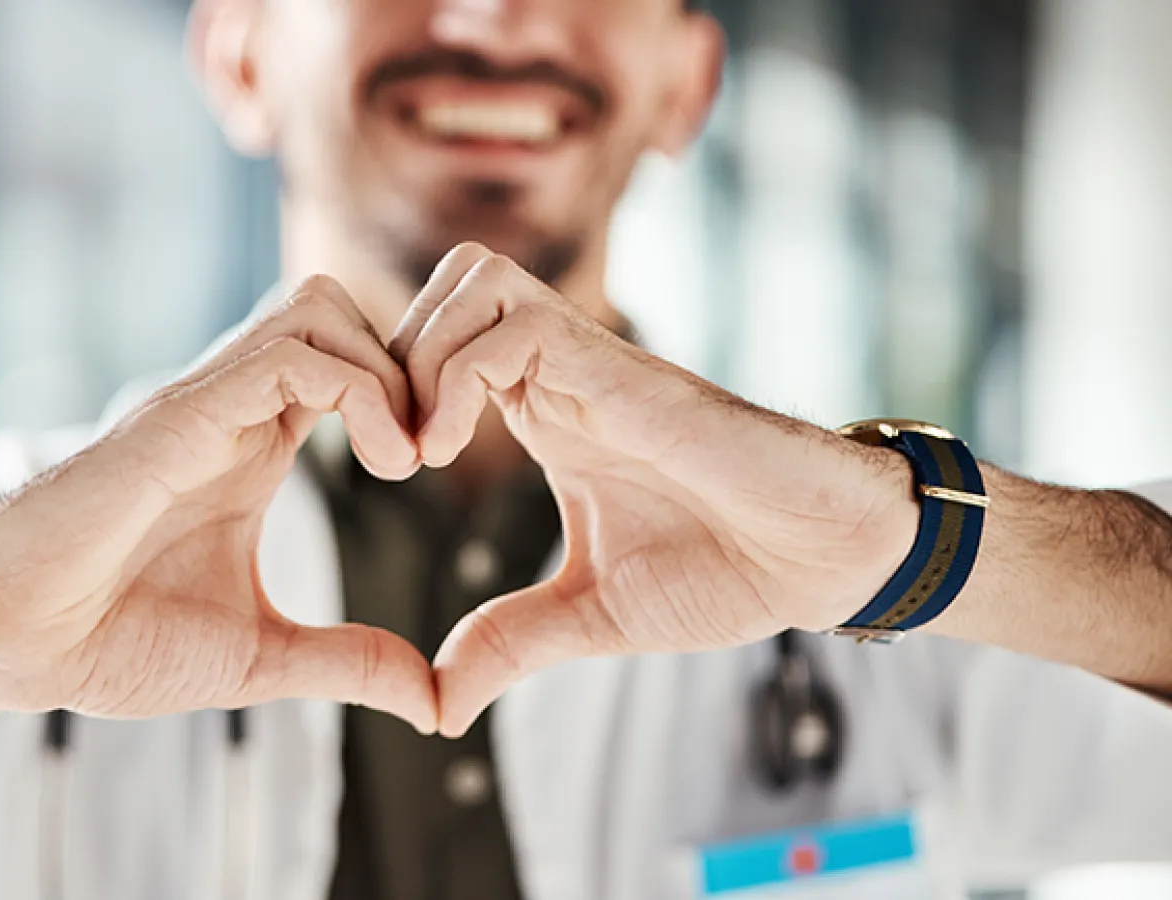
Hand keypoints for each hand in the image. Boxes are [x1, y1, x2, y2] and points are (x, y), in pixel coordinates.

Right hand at [0, 275, 435, 731]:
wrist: (7, 645)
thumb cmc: (107, 641)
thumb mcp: (260, 658)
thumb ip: (348, 664)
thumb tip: (432, 701)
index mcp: (249, 445)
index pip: (344, 362)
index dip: (405, 395)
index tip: (433, 470)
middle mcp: (227, 409)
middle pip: (335, 309)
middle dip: (406, 363)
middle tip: (433, 451)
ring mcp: (201, 405)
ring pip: (316, 308)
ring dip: (386, 369)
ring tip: (407, 458)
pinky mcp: (178, 418)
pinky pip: (287, 354)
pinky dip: (357, 389)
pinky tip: (381, 463)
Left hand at [390, 244, 917, 736]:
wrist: (825, 559)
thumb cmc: (727, 570)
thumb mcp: (591, 614)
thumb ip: (511, 642)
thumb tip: (440, 704)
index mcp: (549, 409)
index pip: (445, 337)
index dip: (394, 384)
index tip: (382, 469)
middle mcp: (563, 371)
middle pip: (449, 281)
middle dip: (393, 354)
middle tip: (389, 449)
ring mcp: (593, 363)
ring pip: (473, 278)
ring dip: (422, 355)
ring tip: (418, 450)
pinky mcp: (627, 373)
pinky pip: (519, 324)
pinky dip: (460, 375)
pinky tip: (451, 448)